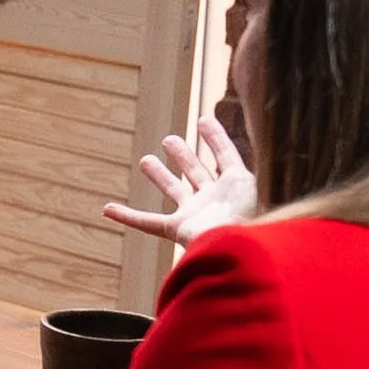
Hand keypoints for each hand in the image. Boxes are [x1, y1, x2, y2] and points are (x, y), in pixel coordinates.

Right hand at [102, 112, 256, 250]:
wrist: (244, 248)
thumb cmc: (257, 218)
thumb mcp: (260, 182)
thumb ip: (256, 159)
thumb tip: (256, 125)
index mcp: (238, 187)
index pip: (226, 156)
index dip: (215, 138)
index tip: (203, 120)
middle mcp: (215, 200)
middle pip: (196, 173)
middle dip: (183, 156)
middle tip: (169, 141)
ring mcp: (196, 214)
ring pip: (174, 191)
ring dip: (160, 175)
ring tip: (146, 160)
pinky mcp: (179, 229)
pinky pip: (149, 223)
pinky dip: (129, 217)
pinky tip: (108, 209)